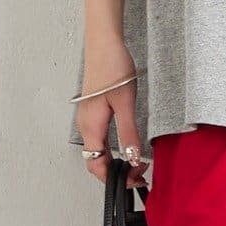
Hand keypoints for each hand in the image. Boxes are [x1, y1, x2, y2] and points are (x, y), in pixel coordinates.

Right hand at [74, 43, 146, 187]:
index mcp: (91, 126)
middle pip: (96, 162)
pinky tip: (127, 148)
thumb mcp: (126, 103)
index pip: (97, 165)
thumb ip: (129, 133)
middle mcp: (86, 126)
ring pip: (98, 152)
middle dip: (116, 174)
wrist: (104, 44)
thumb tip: (133, 158)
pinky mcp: (93, 113)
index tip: (134, 180)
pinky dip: (112, 151)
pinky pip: (99, 140)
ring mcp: (88, 120)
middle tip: (140, 174)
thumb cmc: (112, 68)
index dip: (115, 178)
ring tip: (137, 163)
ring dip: (115, 162)